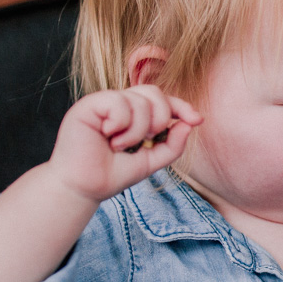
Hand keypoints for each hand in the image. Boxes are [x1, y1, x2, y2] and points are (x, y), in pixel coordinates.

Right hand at [46, 85, 202, 204]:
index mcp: (135, 115)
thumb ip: (172, 145)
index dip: (182, 106)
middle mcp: (120, 104)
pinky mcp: (89, 104)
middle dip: (160, 118)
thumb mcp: (151, 161)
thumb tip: (188, 124)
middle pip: (155, 93)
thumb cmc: (113, 174)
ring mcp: (104, 102)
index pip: (163, 100)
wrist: (84, 188)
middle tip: (146, 140)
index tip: (197, 120)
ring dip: (137, 129)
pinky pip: (117, 102)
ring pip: (138, 100)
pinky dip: (120, 123)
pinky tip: (108, 137)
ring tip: (120, 146)